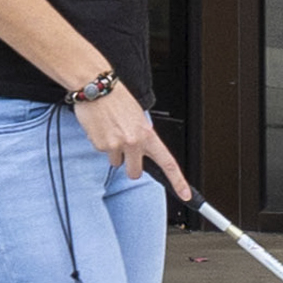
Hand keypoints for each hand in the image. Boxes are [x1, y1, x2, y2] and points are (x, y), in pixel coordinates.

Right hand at [73, 83, 191, 201]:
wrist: (96, 87)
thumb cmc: (117, 98)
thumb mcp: (138, 116)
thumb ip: (143, 136)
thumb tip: (143, 150)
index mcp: (148, 134)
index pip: (168, 162)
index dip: (178, 181)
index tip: (185, 195)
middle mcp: (133, 142)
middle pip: (135, 173)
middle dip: (130, 166)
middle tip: (126, 151)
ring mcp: (116, 146)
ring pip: (116, 163)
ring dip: (114, 152)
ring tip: (112, 131)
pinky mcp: (99, 145)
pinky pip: (102, 152)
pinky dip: (101, 142)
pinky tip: (102, 128)